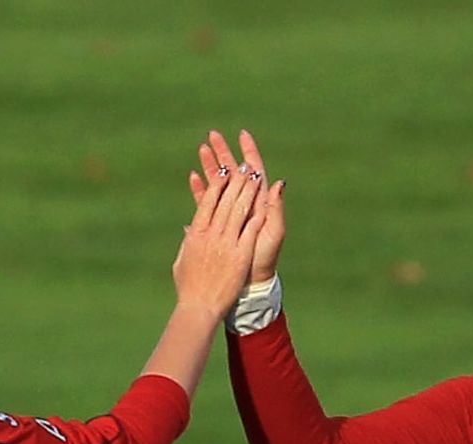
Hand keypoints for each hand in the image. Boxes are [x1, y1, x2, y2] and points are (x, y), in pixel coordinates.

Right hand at [171, 160, 266, 317]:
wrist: (202, 306)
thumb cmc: (189, 286)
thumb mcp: (184, 260)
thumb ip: (190, 239)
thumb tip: (190, 226)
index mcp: (196, 232)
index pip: (209, 199)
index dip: (217, 182)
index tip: (224, 170)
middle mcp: (211, 233)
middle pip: (226, 198)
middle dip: (235, 179)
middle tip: (242, 164)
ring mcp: (227, 241)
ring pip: (239, 207)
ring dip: (247, 188)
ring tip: (252, 172)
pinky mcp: (241, 252)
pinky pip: (250, 226)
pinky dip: (256, 209)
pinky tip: (262, 196)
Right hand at [189, 130, 284, 284]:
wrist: (248, 280)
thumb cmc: (265, 257)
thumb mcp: (273, 231)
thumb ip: (275, 206)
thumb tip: (279, 181)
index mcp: (258, 202)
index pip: (253, 171)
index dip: (248, 151)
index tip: (242, 134)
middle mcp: (243, 204)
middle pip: (233, 172)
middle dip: (223, 153)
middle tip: (213, 135)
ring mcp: (229, 213)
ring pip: (218, 184)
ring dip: (209, 166)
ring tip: (201, 149)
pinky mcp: (216, 223)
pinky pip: (207, 202)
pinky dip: (200, 189)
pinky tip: (193, 177)